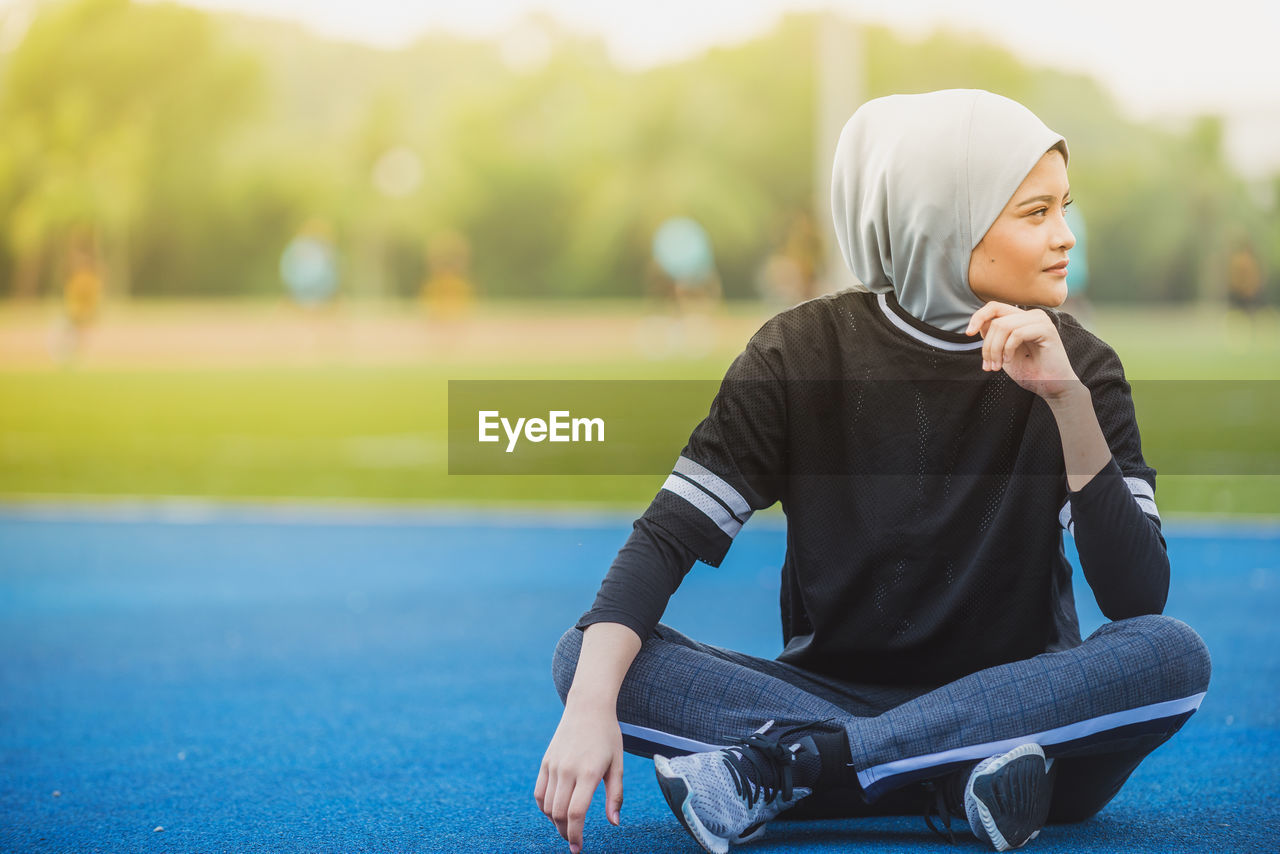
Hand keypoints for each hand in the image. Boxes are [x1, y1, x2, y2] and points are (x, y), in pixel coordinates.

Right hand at [534, 701, 623, 852]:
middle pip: (558, 813)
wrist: (588, 707)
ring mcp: (554, 765)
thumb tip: (614, 823)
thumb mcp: (618, 764)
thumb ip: (615, 795)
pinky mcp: (545, 762)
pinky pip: (539, 792)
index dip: (575, 834)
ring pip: (546, 806)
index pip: (576, 813)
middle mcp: (568, 770)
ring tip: (566, 826)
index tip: (578, 848)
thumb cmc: (608, 736)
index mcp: (589, 772)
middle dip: (565, 832)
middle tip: (574, 841)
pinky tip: (555, 811)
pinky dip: (544, 807)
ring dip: (554, 822)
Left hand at [965, 302, 1081, 400]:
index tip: (968, 334)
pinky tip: (1009, 361)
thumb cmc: (1029, 371)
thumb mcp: (1003, 352)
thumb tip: (979, 324)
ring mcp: (1041, 320)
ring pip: (1004, 326)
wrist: (1051, 387)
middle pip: (996, 320)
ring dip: (995, 350)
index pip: (994, 307)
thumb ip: (994, 336)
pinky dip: (1008, 349)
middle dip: (987, 345)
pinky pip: (1017, 333)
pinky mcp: (1047, 330)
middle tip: (989, 366)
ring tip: (997, 366)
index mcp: (1021, 318)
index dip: (978, 317)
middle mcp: (1032, 315)